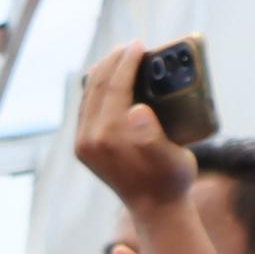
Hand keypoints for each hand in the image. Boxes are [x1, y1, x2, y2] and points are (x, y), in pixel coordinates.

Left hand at [72, 42, 198, 211]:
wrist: (155, 209)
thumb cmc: (170, 179)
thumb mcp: (171, 157)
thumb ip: (152, 136)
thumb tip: (136, 110)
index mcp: (108, 136)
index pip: (114, 87)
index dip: (127, 62)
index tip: (140, 44)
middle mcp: (89, 139)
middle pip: (97, 88)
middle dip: (113, 62)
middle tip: (131, 46)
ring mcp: (83, 144)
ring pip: (88, 97)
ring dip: (103, 73)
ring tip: (120, 56)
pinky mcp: (83, 148)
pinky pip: (86, 109)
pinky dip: (97, 90)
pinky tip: (109, 80)